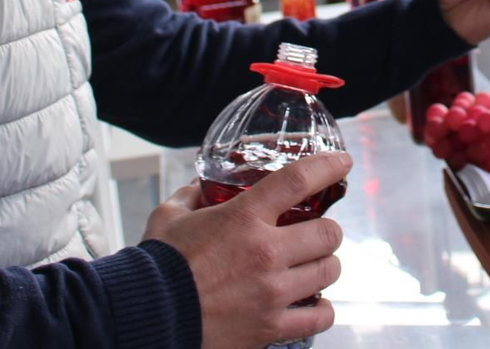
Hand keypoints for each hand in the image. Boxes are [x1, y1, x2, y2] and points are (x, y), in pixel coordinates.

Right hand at [143, 152, 350, 348]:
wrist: (146, 316)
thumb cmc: (156, 265)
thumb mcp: (170, 216)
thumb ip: (192, 196)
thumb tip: (202, 187)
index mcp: (243, 217)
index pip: (299, 180)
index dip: (328, 166)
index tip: (342, 161)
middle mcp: (266, 252)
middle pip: (329, 233)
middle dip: (327, 230)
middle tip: (317, 232)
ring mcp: (272, 292)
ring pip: (329, 271)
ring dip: (325, 265)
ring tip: (313, 266)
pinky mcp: (270, 327)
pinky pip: (319, 317)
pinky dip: (322, 309)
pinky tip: (314, 303)